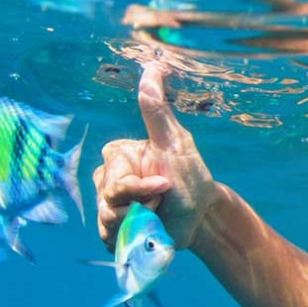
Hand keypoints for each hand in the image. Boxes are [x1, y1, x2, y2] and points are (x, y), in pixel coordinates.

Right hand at [92, 60, 220, 251]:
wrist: (201, 218)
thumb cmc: (192, 177)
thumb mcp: (176, 143)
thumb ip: (157, 110)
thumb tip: (152, 67)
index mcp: (118, 156)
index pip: (114, 179)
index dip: (140, 189)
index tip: (165, 185)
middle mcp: (106, 178)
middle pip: (108, 203)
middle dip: (142, 208)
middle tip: (162, 202)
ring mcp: (107, 204)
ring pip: (108, 223)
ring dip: (139, 225)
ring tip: (156, 217)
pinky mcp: (112, 229)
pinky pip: (109, 239)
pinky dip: (131, 239)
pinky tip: (146, 232)